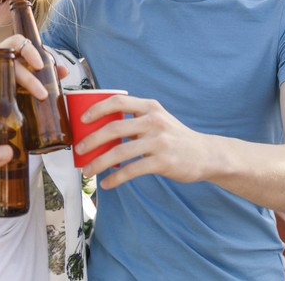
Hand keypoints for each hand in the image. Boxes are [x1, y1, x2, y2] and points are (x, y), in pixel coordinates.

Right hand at [0, 35, 63, 116]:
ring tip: (28, 101)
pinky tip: (6, 104)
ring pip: (1, 74)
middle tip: (43, 93)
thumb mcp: (20, 84)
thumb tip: (64, 71)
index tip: (41, 66)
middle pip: (11, 60)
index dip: (30, 50)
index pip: (17, 41)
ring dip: (17, 89)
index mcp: (2, 51)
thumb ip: (41, 75)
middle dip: (29, 78)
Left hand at [77, 95, 210, 188]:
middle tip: (79, 149)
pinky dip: (116, 178)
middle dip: (91, 139)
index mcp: (149, 107)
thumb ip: (134, 120)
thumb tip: (100, 130)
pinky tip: (107, 184)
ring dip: (99, 162)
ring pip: (120, 151)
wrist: (206, 154)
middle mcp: (154, 121)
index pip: (118, 101)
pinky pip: (132, 170)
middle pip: (114, 127)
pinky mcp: (163, 162)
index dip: (97, 109)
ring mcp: (159, 141)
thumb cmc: (174, 137)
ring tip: (87, 171)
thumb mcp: (158, 119)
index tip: (82, 120)